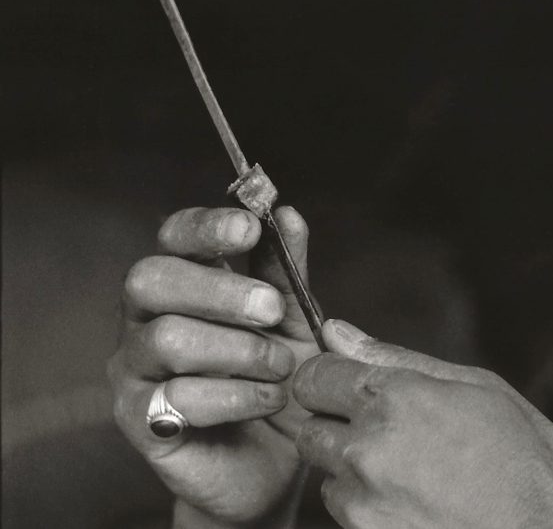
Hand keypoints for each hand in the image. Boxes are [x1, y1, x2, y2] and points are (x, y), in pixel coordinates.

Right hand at [108, 205, 320, 525]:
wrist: (276, 461)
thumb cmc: (277, 378)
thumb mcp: (294, 320)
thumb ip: (286, 271)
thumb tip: (289, 215)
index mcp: (183, 282)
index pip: (173, 236)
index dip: (206, 227)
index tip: (250, 229)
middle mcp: (146, 319)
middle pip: (151, 279)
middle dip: (220, 289)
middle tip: (272, 310)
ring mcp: (135, 371)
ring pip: (167, 338)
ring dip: (239, 349)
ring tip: (281, 367)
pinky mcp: (142, 421)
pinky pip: (178, 396)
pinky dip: (237, 394)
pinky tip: (270, 399)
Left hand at [293, 320, 552, 528]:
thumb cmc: (529, 459)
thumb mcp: (479, 387)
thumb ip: (398, 359)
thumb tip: (338, 331)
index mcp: (397, 398)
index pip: (314, 376)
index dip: (330, 379)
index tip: (350, 387)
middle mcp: (369, 450)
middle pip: (309, 429)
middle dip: (339, 427)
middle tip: (392, 435)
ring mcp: (364, 504)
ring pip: (327, 476)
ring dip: (354, 472)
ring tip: (416, 475)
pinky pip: (347, 515)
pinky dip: (371, 507)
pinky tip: (418, 504)